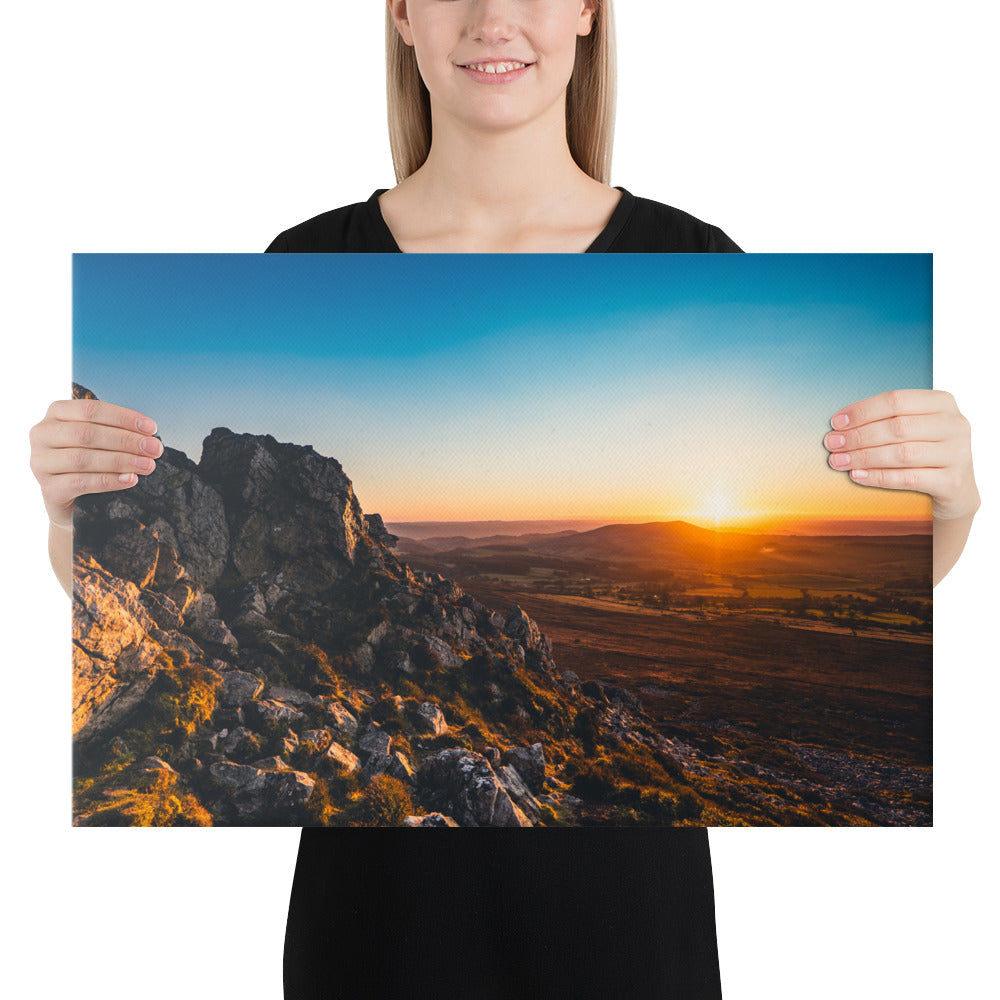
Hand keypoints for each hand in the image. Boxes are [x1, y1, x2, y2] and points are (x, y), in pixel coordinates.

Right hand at [29, 397, 162, 530]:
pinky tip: (130, 479)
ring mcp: (40, 463)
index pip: (91, 410)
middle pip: (87, 433)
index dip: (123, 418)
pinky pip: (81, 483)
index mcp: (56, 414)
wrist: (74, 503)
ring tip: (147, 465)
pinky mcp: (48, 489)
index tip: (151, 428)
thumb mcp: (99, 441)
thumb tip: (149, 435)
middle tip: (154, 449)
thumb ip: (116, 431)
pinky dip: (109, 481)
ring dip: (121, 461)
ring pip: (84, 458)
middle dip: (126, 440)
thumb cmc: (90, 463)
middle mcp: (42, 435)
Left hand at [823, 389, 979, 584]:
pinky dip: (878, 477)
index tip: (836, 422)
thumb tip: (840, 425)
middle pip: (897, 427)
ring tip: (839, 461)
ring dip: (864, 457)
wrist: (956, 490)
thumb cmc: (925, 454)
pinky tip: (857, 476)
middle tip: (832, 444)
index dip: (863, 411)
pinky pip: (908, 478)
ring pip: (902, 453)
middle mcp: (955, 425)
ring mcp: (958, 454)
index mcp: (942, 403)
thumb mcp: (913, 430)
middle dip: (858, 436)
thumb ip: (886, 421)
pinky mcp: (953, 482)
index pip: (896, 400)